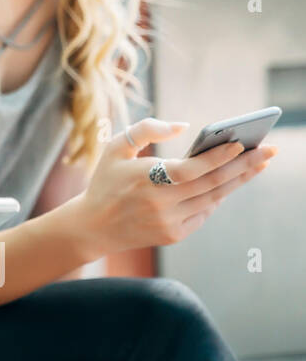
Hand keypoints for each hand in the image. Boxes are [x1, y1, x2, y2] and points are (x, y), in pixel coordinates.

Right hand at [73, 118, 277, 255]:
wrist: (92, 226)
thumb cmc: (106, 181)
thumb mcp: (115, 148)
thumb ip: (145, 130)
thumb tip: (181, 126)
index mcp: (146, 180)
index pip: (192, 169)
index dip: (218, 157)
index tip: (241, 143)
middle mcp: (160, 204)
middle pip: (212, 183)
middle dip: (243, 166)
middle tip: (268, 150)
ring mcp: (169, 222)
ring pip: (213, 198)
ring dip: (238, 180)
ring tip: (258, 164)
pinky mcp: (174, 235)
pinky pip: (204, 213)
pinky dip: (218, 196)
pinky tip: (229, 183)